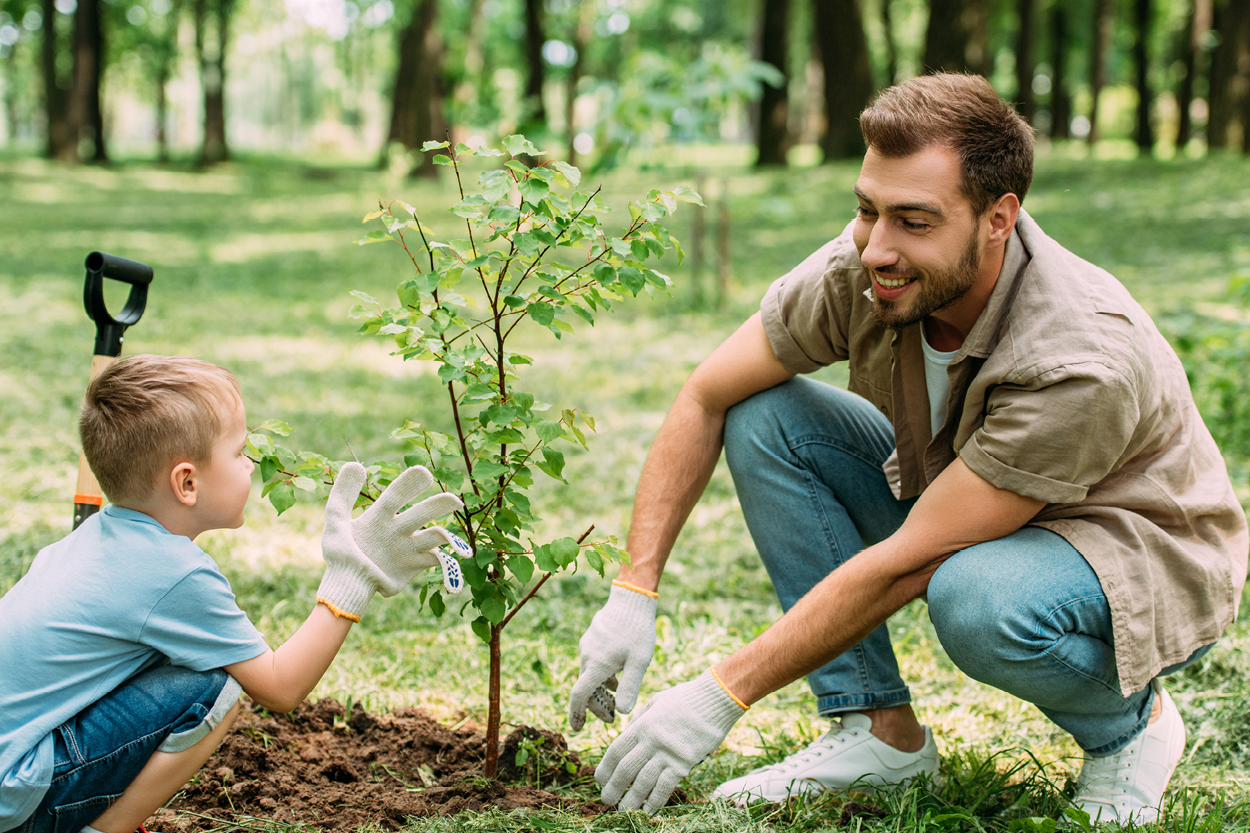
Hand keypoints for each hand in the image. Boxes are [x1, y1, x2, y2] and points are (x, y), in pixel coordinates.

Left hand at [317, 463, 466, 619]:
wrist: (346, 585)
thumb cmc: (339, 554)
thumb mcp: (336, 521)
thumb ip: (342, 494)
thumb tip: (355, 464)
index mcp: (381, 515)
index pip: (398, 494)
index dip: (410, 483)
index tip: (424, 473)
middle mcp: (399, 528)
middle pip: (425, 512)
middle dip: (440, 505)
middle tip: (454, 501)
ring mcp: (408, 547)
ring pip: (436, 535)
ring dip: (446, 535)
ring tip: (450, 539)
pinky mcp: (414, 565)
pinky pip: (438, 560)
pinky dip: (448, 561)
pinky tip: (454, 559)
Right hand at [568, 582, 657, 730]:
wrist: (631, 599)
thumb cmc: (638, 631)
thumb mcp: (639, 662)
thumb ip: (630, 687)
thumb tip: (623, 713)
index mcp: (597, 665)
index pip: (580, 695)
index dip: (577, 713)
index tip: (577, 728)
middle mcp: (587, 656)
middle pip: (585, 687)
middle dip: (596, 705)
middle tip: (612, 717)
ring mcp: (588, 645)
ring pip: (589, 674)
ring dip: (600, 689)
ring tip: (617, 697)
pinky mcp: (592, 637)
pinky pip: (592, 662)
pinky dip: (601, 675)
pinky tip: (616, 676)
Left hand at [596, 669, 745, 812]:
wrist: (716, 698)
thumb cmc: (686, 698)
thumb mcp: (656, 701)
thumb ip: (639, 719)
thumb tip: (625, 735)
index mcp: (642, 724)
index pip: (615, 751)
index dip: (605, 768)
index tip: (600, 781)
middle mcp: (651, 740)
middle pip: (625, 769)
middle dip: (613, 788)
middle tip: (606, 801)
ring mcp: (667, 753)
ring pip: (643, 782)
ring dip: (631, 799)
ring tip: (623, 810)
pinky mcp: (684, 762)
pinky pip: (666, 786)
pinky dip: (655, 801)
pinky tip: (648, 811)